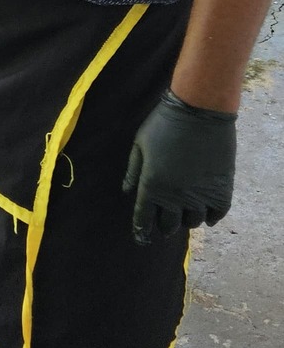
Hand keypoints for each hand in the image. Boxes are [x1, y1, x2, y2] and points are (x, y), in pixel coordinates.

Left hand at [122, 90, 236, 244]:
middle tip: (165, 221)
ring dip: (187, 220)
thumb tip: (126, 192)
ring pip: (192, 222)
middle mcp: (175, 197)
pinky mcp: (221, 190)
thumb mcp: (140, 144)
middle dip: (165, 226)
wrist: (199, 110)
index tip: (142, 237)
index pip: (143, 219)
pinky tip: (207, 213)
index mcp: (152, 186)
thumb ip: (133, 170)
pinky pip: (216, 215)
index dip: (141, 230)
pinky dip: (211, 217)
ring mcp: (200, 195)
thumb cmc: (164, 123)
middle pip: (169, 225)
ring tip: (185, 212)